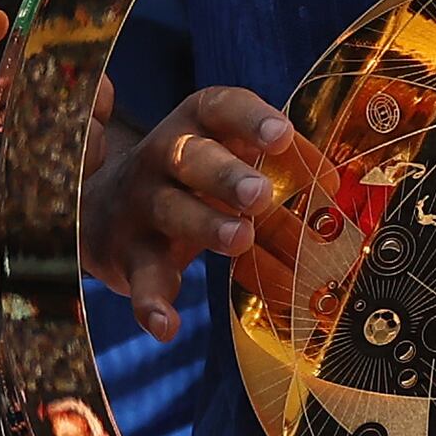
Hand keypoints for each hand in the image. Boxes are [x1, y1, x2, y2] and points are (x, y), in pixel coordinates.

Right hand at [80, 84, 291, 339]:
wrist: (102, 209)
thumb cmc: (192, 178)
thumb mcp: (230, 158)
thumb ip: (282, 168)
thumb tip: (332, 185)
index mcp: (196, 125)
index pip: (221, 109)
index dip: (250, 119)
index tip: (282, 135)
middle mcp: (164, 158)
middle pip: (190, 158)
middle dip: (224, 174)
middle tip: (260, 193)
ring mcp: (143, 206)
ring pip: (170, 212)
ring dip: (205, 225)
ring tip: (240, 239)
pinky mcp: (130, 256)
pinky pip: (141, 280)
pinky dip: (151, 304)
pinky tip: (168, 327)